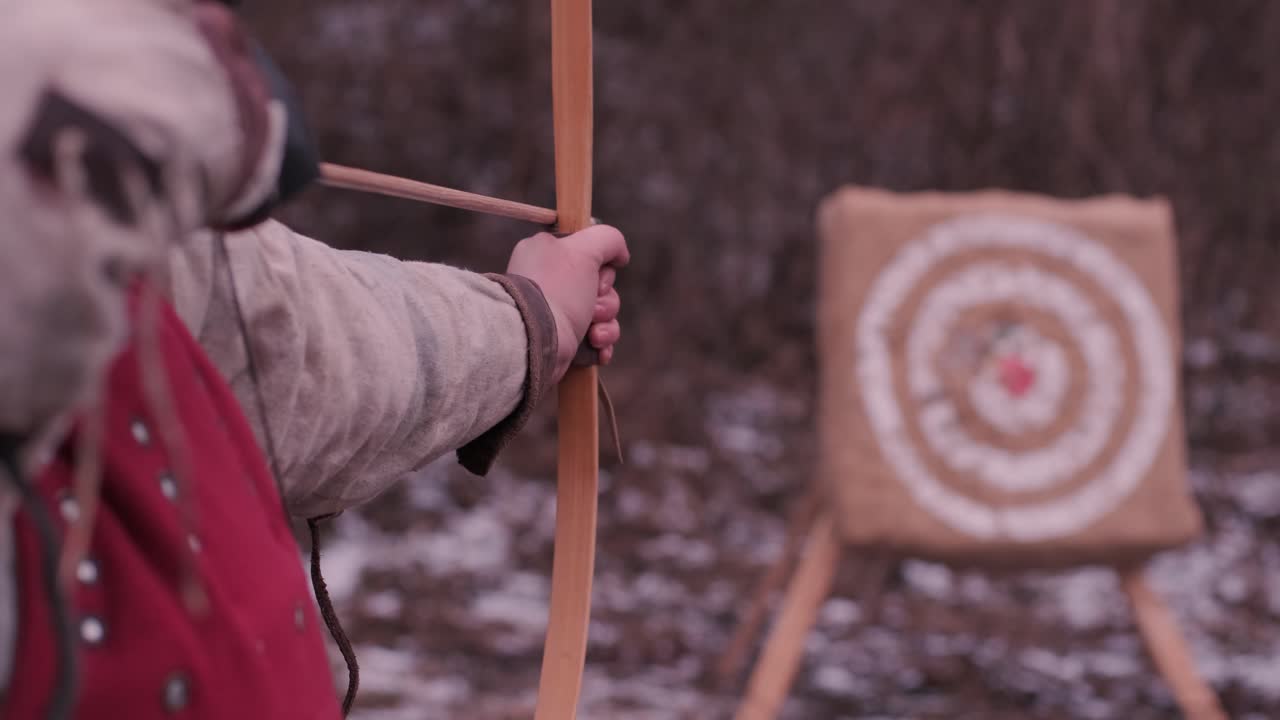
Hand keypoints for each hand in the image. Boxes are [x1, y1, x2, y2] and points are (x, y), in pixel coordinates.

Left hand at [506, 225, 628, 380]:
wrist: (533, 341)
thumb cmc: (557, 292)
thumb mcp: (583, 251)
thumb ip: (607, 239)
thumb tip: (620, 254)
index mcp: (547, 255)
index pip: (590, 254)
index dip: (602, 268)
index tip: (597, 277)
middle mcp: (550, 282)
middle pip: (601, 286)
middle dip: (607, 300)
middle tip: (594, 308)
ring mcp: (556, 313)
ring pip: (602, 314)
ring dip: (607, 324)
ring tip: (593, 334)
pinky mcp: (563, 340)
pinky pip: (596, 338)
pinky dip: (601, 343)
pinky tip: (597, 348)